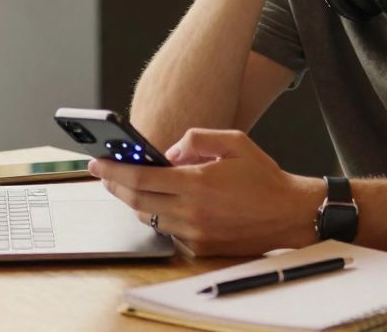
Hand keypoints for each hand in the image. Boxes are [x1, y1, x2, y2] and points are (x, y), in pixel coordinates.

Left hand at [89, 128, 322, 255]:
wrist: (290, 214)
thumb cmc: (263, 177)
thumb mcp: (233, 142)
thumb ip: (195, 139)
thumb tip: (167, 153)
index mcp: (196, 183)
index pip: (140, 178)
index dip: (112, 170)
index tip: (96, 163)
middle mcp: (191, 211)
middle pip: (136, 201)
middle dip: (114, 187)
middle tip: (104, 174)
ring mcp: (194, 233)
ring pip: (149, 218)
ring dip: (136, 202)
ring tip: (132, 186)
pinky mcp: (201, 247)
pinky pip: (169, 231)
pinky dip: (160, 216)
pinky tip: (163, 203)